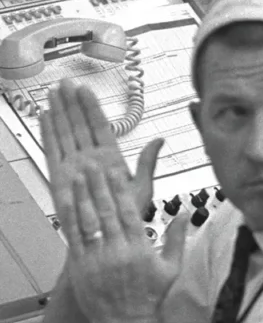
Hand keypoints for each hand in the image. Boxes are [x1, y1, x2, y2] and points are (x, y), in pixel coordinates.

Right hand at [41, 81, 162, 219]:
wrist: (108, 240)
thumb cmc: (125, 217)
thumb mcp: (142, 187)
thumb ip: (147, 163)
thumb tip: (159, 140)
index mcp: (110, 159)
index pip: (100, 126)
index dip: (91, 107)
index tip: (85, 88)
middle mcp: (89, 159)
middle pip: (78, 125)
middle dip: (71, 103)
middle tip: (63, 82)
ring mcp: (73, 166)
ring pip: (64, 134)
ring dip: (58, 112)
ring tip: (52, 92)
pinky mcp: (59, 177)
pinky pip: (52, 151)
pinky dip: (47, 134)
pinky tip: (44, 117)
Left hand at [54, 156, 187, 322]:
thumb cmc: (151, 297)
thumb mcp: (171, 268)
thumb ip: (176, 238)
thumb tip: (183, 213)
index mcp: (140, 249)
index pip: (127, 211)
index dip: (119, 189)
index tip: (115, 171)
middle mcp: (117, 251)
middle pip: (106, 211)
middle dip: (99, 185)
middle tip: (93, 164)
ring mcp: (97, 259)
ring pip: (88, 221)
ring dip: (82, 196)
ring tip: (79, 176)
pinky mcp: (81, 268)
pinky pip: (74, 238)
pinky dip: (71, 219)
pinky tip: (70, 203)